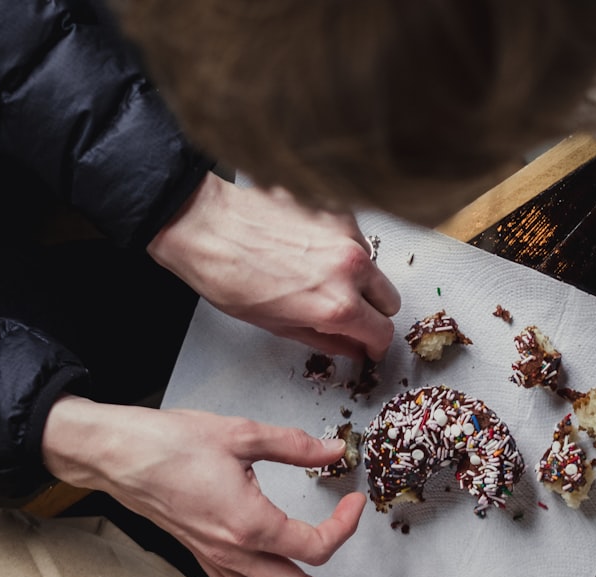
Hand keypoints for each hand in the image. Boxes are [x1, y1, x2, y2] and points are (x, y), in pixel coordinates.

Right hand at [41, 395, 377, 576]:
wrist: (118, 455)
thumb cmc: (170, 444)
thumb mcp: (242, 434)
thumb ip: (294, 446)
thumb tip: (332, 450)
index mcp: (251, 524)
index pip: (315, 544)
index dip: (344, 526)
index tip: (355, 502)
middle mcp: (235, 551)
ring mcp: (217, 558)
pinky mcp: (201, 555)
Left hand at [148, 173, 400, 359]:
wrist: (205, 225)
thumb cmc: (230, 277)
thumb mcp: (278, 326)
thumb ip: (327, 340)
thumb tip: (352, 348)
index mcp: (337, 304)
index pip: (383, 332)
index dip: (376, 345)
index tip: (370, 345)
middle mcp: (351, 267)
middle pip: (390, 300)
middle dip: (373, 312)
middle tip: (348, 315)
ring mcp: (347, 233)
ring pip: (374, 267)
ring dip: (357, 277)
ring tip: (318, 276)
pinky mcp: (337, 209)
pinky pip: (355, 237)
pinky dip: (341, 248)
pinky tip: (310, 250)